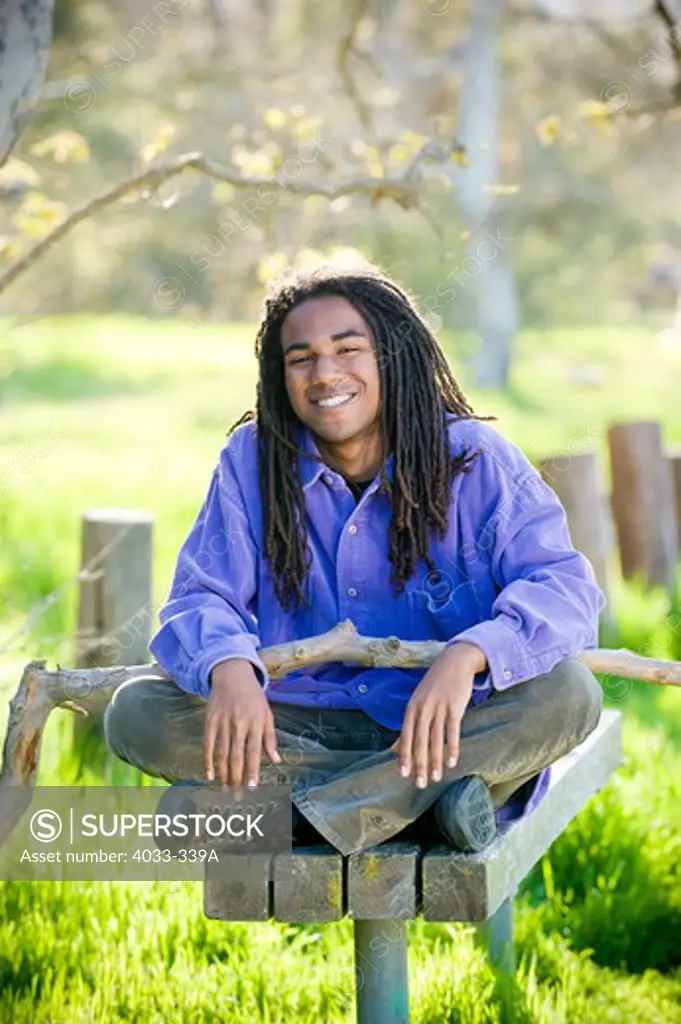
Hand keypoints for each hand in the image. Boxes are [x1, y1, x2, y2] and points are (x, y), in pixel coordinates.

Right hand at [204, 658, 279, 786]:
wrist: (232, 675)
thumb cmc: (253, 697)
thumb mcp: (267, 713)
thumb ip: (270, 738)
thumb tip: (276, 760)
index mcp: (256, 723)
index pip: (254, 752)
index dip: (252, 771)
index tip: (251, 787)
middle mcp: (240, 724)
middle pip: (237, 756)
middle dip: (237, 778)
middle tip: (236, 797)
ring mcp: (223, 723)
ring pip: (222, 753)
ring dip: (223, 773)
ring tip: (225, 790)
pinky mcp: (210, 721)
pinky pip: (208, 744)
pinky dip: (208, 760)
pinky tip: (209, 774)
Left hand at [389, 641, 485, 788]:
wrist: (454, 662)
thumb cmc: (434, 686)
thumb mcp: (417, 702)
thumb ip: (408, 726)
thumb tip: (394, 749)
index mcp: (411, 708)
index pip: (405, 736)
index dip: (404, 756)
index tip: (404, 775)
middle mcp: (423, 708)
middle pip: (419, 741)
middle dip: (419, 764)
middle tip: (420, 784)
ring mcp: (439, 707)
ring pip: (436, 739)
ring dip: (436, 761)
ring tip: (436, 778)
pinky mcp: (455, 706)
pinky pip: (453, 731)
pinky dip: (452, 748)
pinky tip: (452, 762)